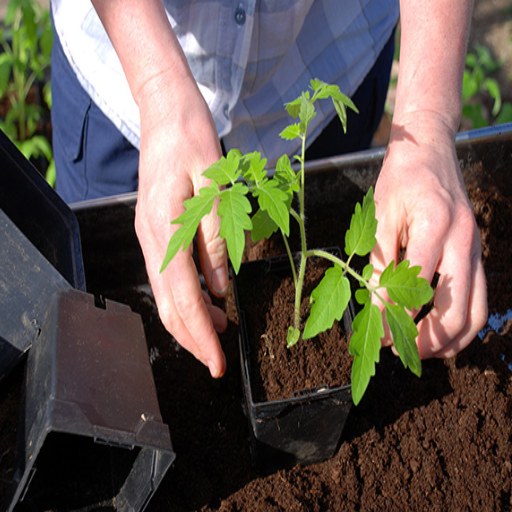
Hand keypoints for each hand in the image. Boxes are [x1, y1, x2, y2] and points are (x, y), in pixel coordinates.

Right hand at [134, 72, 228, 377]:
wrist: (166, 113)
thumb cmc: (193, 141)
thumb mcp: (217, 189)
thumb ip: (218, 241)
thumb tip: (222, 290)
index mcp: (165, 228)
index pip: (183, 297)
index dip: (202, 334)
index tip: (218, 363)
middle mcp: (150, 239)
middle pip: (168, 304)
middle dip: (194, 337)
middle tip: (217, 362)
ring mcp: (149, 237)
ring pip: (167, 294)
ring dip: (192, 319)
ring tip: (222, 332)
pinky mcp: (155, 232)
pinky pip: (169, 277)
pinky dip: (188, 297)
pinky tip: (210, 301)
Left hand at [371, 115, 487, 358]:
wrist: (431, 150)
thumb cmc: (401, 179)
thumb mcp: (380, 215)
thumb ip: (380, 259)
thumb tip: (375, 302)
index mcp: (436, 227)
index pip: (415, 288)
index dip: (394, 317)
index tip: (377, 336)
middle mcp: (463, 242)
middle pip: (456, 311)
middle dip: (427, 340)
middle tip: (399, 351)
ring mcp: (475, 249)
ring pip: (476, 312)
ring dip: (449, 340)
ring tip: (420, 350)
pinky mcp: (476, 253)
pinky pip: (478, 299)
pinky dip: (462, 323)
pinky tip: (439, 332)